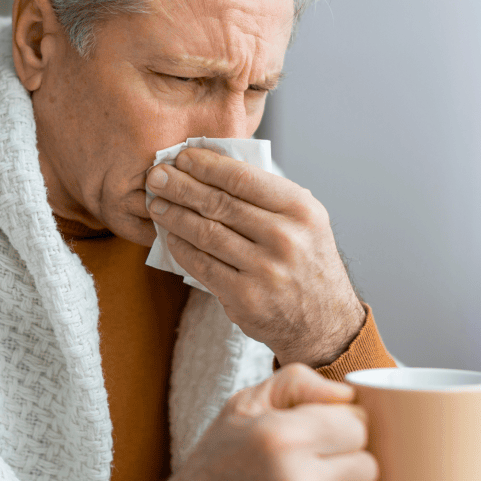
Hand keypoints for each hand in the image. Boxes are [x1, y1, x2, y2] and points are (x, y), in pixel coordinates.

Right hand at [104, 364, 381, 480]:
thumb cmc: (221, 458)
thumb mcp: (245, 404)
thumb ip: (297, 382)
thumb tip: (348, 396)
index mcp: (280, 435)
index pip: (356, 426)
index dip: (342, 429)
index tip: (323, 436)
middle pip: (367, 469)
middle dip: (347, 465)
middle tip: (317, 468)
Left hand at [147, 147, 365, 366]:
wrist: (324, 322)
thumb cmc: (307, 262)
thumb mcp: (303, 221)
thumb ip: (266, 197)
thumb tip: (212, 168)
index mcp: (300, 210)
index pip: (242, 179)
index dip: (206, 166)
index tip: (182, 158)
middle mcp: (285, 238)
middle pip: (220, 204)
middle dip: (181, 187)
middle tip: (156, 176)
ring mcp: (264, 270)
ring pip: (206, 234)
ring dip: (175, 216)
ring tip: (157, 205)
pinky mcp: (245, 297)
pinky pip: (203, 265)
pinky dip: (182, 249)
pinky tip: (171, 237)